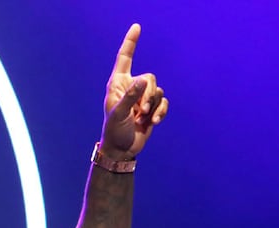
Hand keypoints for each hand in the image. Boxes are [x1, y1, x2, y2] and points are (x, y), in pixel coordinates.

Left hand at [101, 24, 167, 159]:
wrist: (122, 150)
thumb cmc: (114, 131)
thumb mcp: (118, 114)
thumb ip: (130, 96)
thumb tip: (144, 81)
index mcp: (118, 84)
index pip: (125, 58)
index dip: (131, 43)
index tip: (137, 27)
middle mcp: (131, 87)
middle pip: (150, 78)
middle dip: (148, 94)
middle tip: (140, 111)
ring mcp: (142, 98)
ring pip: (158, 90)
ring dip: (153, 105)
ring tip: (143, 118)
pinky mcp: (151, 108)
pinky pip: (163, 102)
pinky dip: (160, 112)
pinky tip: (153, 122)